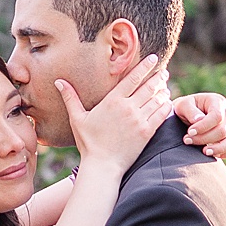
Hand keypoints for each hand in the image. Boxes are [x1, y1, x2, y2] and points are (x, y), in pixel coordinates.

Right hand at [64, 54, 172, 172]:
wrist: (102, 166)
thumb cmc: (89, 143)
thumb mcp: (77, 118)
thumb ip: (70, 98)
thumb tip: (59, 81)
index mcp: (113, 101)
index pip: (133, 78)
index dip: (145, 66)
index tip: (153, 58)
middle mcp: (128, 108)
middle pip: (149, 86)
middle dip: (158, 77)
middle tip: (164, 72)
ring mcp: (139, 120)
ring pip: (157, 99)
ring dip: (163, 91)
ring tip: (166, 86)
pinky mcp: (147, 132)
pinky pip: (162, 114)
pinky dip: (166, 106)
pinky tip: (167, 102)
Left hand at [173, 88, 225, 160]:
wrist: (186, 116)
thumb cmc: (184, 109)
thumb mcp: (182, 105)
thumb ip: (190, 111)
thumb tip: (199, 120)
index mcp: (217, 101)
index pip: (217, 116)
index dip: (204, 127)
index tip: (189, 132)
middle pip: (222, 130)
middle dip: (204, 138)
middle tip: (187, 141)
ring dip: (219, 148)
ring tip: (205, 152)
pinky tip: (212, 154)